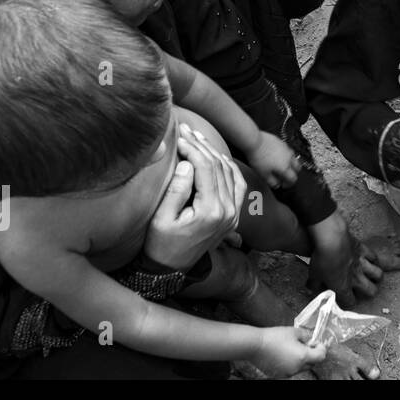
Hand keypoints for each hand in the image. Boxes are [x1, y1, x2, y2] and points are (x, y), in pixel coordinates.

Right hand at [142, 124, 247, 270]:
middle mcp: (229, 212)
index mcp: (212, 211)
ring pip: (230, 173)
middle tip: (186, 130)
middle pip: (219, 167)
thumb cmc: (161, 244)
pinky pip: (238, 185)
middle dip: (202, 146)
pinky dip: (229, 168)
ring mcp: (234, 214)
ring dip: (215, 153)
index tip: (178, 136)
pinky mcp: (233, 216)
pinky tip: (218, 156)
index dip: (193, 148)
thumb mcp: (161, 219)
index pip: (206, 168)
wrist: (171, 269)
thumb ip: (176, 190)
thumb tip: (187, 163)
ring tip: (198, 138)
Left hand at [245, 131, 301, 189]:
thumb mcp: (263, 174)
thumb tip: (277, 185)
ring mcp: (287, 149)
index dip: (289, 184)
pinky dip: (286, 156)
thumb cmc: (258, 158)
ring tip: (282, 166)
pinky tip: (279, 156)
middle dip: (293, 173)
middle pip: (298, 168)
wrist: (255, 141)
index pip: (293, 178)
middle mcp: (289, 158)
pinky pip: (289, 151)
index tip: (283, 185)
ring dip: (291, 164)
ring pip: (294, 158)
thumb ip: (272, 181)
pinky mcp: (283, 143)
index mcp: (285, 167)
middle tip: (285, 176)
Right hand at [250, 326, 326, 377]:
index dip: (321, 348)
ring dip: (301, 360)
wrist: (255, 345)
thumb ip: (306, 336)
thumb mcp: (294, 331)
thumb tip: (311, 339)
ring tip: (292, 348)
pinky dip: (290, 364)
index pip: (321, 356)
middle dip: (312, 354)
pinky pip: (290, 370)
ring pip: (301, 368)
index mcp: (303, 357)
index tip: (317, 342)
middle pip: (312, 363)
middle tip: (306, 344)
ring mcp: (287, 373)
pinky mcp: (278, 375)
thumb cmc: (274, 337)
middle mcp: (296, 368)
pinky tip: (283, 354)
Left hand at [307, 215, 377, 307]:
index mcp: (343, 287)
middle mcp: (356, 278)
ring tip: (372, 277)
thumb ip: (313, 285)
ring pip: (378, 275)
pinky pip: (375, 258)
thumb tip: (310, 290)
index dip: (348, 303)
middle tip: (364, 289)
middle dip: (369, 292)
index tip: (344, 299)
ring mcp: (362, 264)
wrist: (332, 239)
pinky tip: (371, 261)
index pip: (350, 302)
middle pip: (371, 291)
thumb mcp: (313, 275)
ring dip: (376, 277)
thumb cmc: (321, 259)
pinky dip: (374, 261)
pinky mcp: (364, 250)